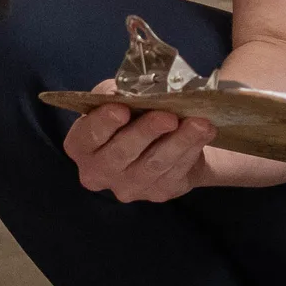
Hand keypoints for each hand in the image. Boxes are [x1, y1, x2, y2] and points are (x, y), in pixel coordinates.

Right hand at [62, 78, 218, 202]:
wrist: (162, 137)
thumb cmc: (131, 112)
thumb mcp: (117, 96)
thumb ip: (116, 93)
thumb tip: (130, 91)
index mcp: (81, 146)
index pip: (87, 137)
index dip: (103, 124)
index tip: (122, 109)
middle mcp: (98, 173)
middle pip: (120, 154)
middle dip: (146, 132)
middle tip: (168, 116)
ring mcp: (128, 188)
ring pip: (153, 165)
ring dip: (178, 142)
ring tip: (200, 123)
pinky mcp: (158, 193)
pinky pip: (175, 172)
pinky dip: (191, 151)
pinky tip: (204, 134)